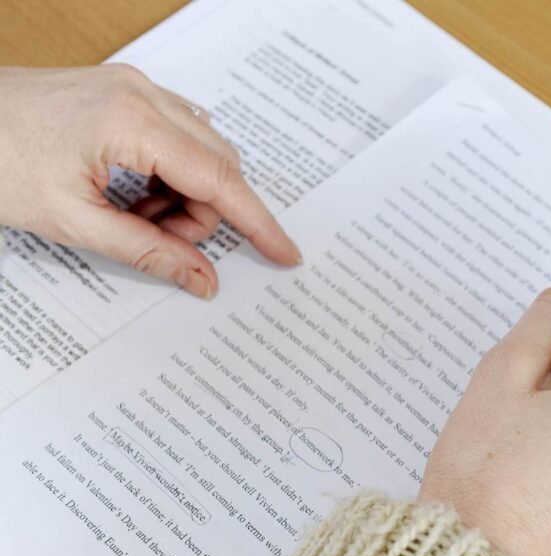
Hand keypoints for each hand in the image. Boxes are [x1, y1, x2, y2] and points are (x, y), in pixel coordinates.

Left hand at [0, 65, 300, 298]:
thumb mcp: (72, 221)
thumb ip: (148, 253)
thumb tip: (202, 279)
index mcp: (132, 122)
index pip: (220, 180)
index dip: (257, 223)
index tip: (285, 253)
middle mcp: (143, 95)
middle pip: (217, 166)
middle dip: (204, 214)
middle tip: (165, 242)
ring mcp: (135, 88)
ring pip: (201, 153)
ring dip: (184, 196)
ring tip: (136, 216)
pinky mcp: (125, 92)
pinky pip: (177, 137)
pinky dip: (167, 174)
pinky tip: (132, 192)